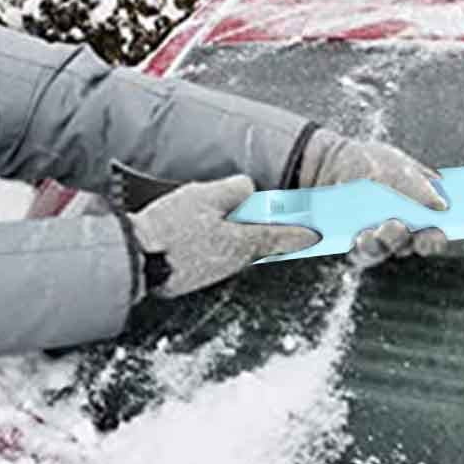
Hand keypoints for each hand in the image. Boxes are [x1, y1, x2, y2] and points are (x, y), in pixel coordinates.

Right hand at [130, 175, 318, 297]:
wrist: (136, 258)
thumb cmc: (170, 225)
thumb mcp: (206, 196)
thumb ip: (234, 190)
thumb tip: (250, 188)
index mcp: (244, 239)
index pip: (286, 234)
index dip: (308, 230)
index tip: (327, 230)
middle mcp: (237, 258)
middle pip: (267, 243)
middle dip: (287, 233)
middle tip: (307, 225)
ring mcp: (218, 269)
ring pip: (246, 249)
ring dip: (259, 238)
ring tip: (268, 227)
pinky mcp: (200, 274)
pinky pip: (225, 256)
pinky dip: (234, 245)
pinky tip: (223, 235)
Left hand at [299, 128, 449, 267]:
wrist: (329, 161)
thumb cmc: (368, 162)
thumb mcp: (396, 166)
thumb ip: (419, 186)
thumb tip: (443, 206)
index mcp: (415, 209)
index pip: (433, 230)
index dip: (438, 235)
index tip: (438, 231)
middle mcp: (399, 226)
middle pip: (415, 245)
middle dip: (417, 241)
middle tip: (412, 230)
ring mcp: (377, 236)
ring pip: (390, 250)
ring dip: (390, 240)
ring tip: (382, 226)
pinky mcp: (354, 243)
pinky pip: (365, 255)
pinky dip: (367, 247)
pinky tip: (363, 235)